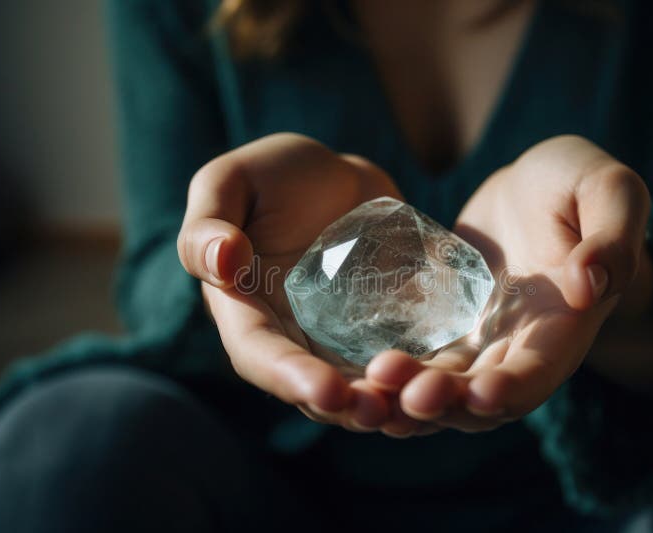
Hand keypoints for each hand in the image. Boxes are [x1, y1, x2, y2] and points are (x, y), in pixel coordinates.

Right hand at [178, 133, 402, 430]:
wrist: (334, 175)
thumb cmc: (271, 175)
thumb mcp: (231, 182)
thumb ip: (209, 221)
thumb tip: (221, 262)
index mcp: (245, 310)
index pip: (259, 354)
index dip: (289, 377)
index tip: (327, 391)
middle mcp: (290, 336)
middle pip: (312, 386)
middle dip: (344, 406)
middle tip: (379, 412)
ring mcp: (336, 338)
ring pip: (357, 385)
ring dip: (384, 403)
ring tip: (414, 408)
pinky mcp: (378, 329)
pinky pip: (397, 360)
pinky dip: (415, 376)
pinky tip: (444, 383)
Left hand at [364, 135, 651, 432]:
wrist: (532, 189)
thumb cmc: (577, 184)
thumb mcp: (608, 190)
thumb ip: (612, 235)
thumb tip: (588, 285)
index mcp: (565, 324)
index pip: (540, 372)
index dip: (512, 390)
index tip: (479, 394)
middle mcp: (520, 347)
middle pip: (482, 397)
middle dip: (445, 404)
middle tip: (403, 393)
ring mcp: (479, 341)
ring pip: (444, 388)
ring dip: (409, 398)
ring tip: (371, 386)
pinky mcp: (446, 327)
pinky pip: (418, 359)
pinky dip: (393, 374)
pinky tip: (359, 372)